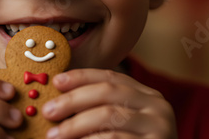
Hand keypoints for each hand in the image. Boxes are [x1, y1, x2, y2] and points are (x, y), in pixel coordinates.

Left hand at [42, 69, 177, 138]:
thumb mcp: (122, 122)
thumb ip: (101, 108)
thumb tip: (60, 95)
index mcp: (147, 95)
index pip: (111, 77)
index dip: (81, 76)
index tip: (56, 81)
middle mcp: (157, 106)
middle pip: (107, 92)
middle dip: (72, 100)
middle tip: (48, 110)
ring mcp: (159, 126)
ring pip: (107, 116)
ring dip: (74, 125)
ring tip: (53, 135)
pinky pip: (113, 138)